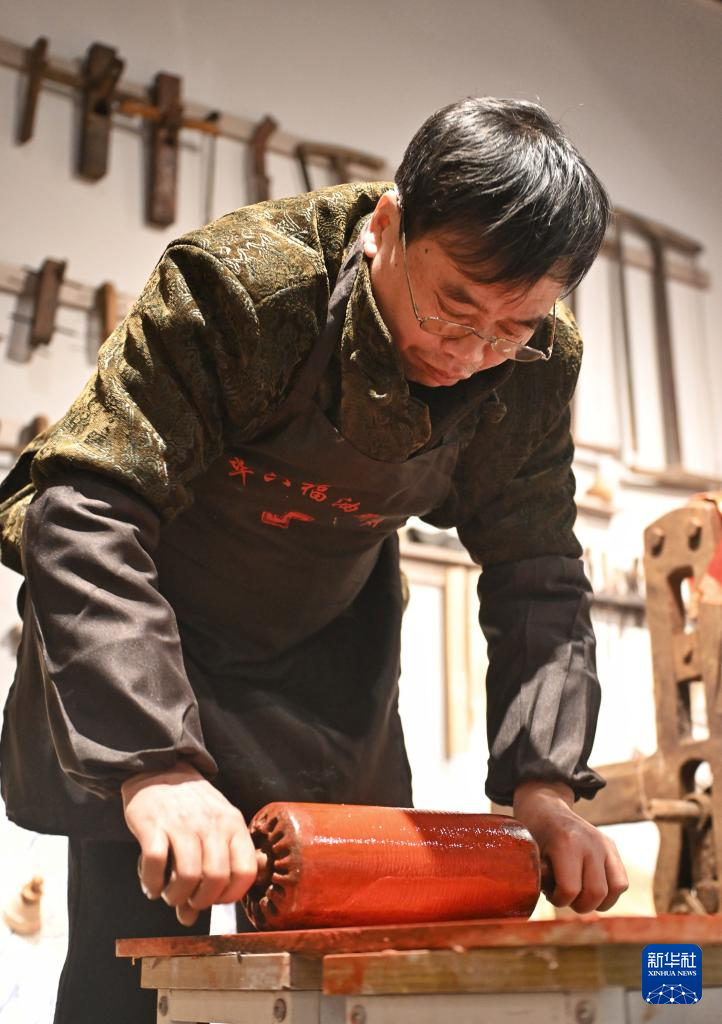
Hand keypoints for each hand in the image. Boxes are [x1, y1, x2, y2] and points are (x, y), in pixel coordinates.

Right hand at [121, 763, 257, 925]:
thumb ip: (213, 866)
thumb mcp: (215, 825)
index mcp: (233, 824)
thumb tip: (193, 917)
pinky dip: (152, 884)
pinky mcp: (153, 824)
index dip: (230, 896)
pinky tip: (151, 885)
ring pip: (188, 876)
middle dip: (201, 900)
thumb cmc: (191, 804)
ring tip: (169, 894)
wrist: (159, 767)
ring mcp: (182, 823)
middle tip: (188, 900)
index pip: (246, 872)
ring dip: (176, 896)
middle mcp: (212, 824)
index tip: (214, 899)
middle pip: (216, 878)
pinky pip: (155, 864)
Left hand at [513, 780, 627, 913]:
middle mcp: (590, 841)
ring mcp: (604, 843)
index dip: (558, 899)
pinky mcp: (612, 847)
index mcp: (565, 842)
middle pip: (596, 893)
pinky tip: (591, 890)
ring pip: (614, 889)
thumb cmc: (533, 834)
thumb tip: (549, 895)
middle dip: (578, 904)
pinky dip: (609, 894)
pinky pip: (621, 882)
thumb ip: (538, 876)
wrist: (545, 809)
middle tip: (564, 896)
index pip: (570, 889)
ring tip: (579, 894)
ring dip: (597, 902)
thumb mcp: (528, 853)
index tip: (549, 892)